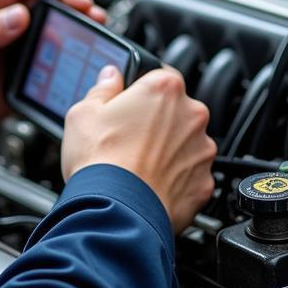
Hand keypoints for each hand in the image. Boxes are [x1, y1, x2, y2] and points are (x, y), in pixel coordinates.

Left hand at [0, 0, 106, 133]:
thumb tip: (19, 15)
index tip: (79, 2)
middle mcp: (10, 8)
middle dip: (77, 6)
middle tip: (95, 20)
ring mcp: (23, 33)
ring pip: (61, 22)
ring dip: (78, 29)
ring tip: (94, 38)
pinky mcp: (32, 57)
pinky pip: (59, 50)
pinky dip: (72, 53)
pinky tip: (80, 60)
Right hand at [62, 66, 216, 231]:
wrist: (117, 212)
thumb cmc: (100, 161)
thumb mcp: (84, 113)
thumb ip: (103, 88)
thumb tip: (111, 77)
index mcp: (164, 89)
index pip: (160, 74)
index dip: (141, 88)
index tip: (130, 102)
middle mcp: (191, 116)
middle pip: (175, 110)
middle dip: (156, 121)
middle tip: (128, 137)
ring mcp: (202, 151)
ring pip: (185, 143)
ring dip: (168, 150)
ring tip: (136, 165)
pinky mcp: (204, 184)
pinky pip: (190, 175)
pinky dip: (175, 179)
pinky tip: (149, 185)